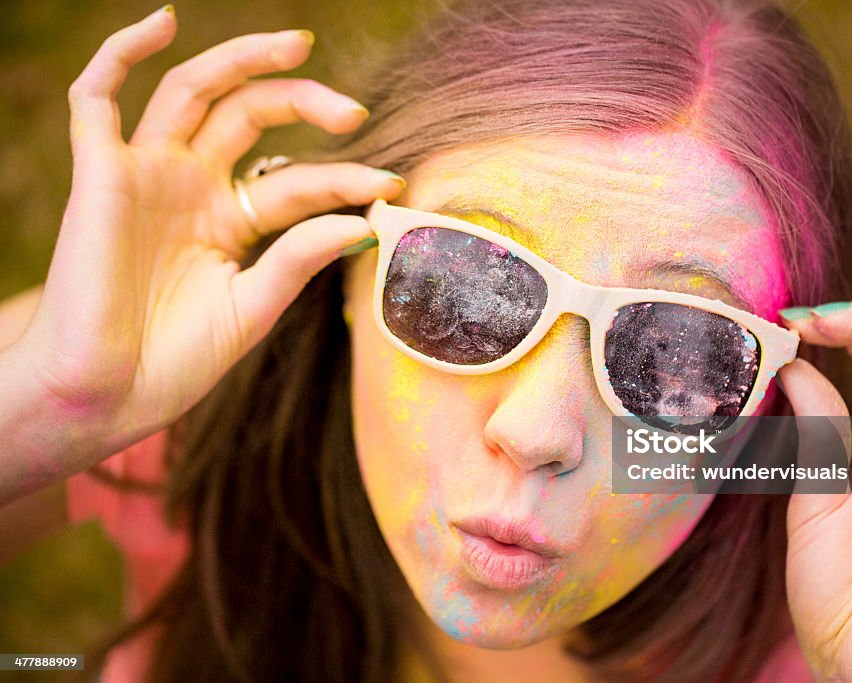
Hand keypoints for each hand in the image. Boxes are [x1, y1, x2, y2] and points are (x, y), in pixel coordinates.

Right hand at [14, 7, 402, 451]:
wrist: (102, 399)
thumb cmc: (173, 364)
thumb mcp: (252, 308)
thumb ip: (299, 259)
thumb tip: (363, 221)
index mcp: (230, 221)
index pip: (297, 181)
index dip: (344, 179)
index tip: (390, 186)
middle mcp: (191, 187)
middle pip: (251, 115)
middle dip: (304, 102)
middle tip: (353, 112)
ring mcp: (146, 176)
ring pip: (193, 92)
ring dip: (242, 60)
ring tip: (298, 44)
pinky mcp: (99, 176)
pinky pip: (98, 99)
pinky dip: (121, 53)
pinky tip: (163, 22)